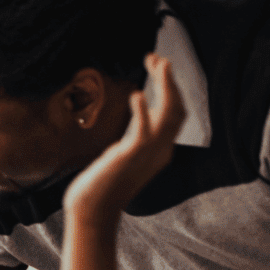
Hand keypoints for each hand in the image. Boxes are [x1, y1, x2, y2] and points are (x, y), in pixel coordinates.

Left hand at [62, 52, 185, 223]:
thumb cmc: (102, 187)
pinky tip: (136, 95)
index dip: (171, 88)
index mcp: (160, 150)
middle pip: (177, 109)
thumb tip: (128, 137)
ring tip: (157, 64)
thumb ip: (131, 145)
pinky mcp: (130, 157)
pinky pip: (143, 131)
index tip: (158, 66)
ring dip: (165, 87)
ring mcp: (148, 154)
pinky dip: (143, 111)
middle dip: (170, 81)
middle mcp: (161, 150)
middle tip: (159, 58)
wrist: (92, 211)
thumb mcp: (122, 160)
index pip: (176, 113)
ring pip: (168, 115)